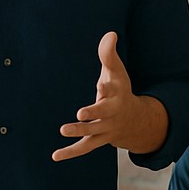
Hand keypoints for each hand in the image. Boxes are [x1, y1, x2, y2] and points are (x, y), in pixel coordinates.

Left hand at [52, 31, 166, 160]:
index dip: (107, 88)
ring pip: (93, 134)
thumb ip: (109, 54)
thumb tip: (110, 33)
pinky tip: (55, 156)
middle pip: (103, 115)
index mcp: (117, 96)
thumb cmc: (120, 90)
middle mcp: (112, 114)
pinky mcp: (97, 140)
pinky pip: (83, 148)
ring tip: (63, 129)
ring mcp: (105, 130)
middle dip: (93, 113)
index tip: (101, 85)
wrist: (133, 119)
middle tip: (80, 113)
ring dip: (79, 132)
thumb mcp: (116, 71)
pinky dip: (70, 153)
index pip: (112, 91)